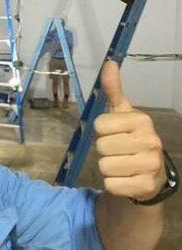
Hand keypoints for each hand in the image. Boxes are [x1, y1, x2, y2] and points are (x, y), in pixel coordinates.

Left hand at [94, 61, 165, 201]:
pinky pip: (110, 184)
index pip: (99, 125)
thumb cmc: (129, 139)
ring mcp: (150, 164)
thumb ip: (113, 90)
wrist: (148, 174)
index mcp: (141, 120)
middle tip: (118, 152)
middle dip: (104, 151)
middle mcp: (150, 140)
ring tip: (121, 165)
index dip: (101, 132)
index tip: (113, 134)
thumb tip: (109, 63)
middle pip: (101, 146)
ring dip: (107, 168)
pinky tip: (125, 179)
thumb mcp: (121, 114)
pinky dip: (112, 184)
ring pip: (104, 166)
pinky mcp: (145, 186)